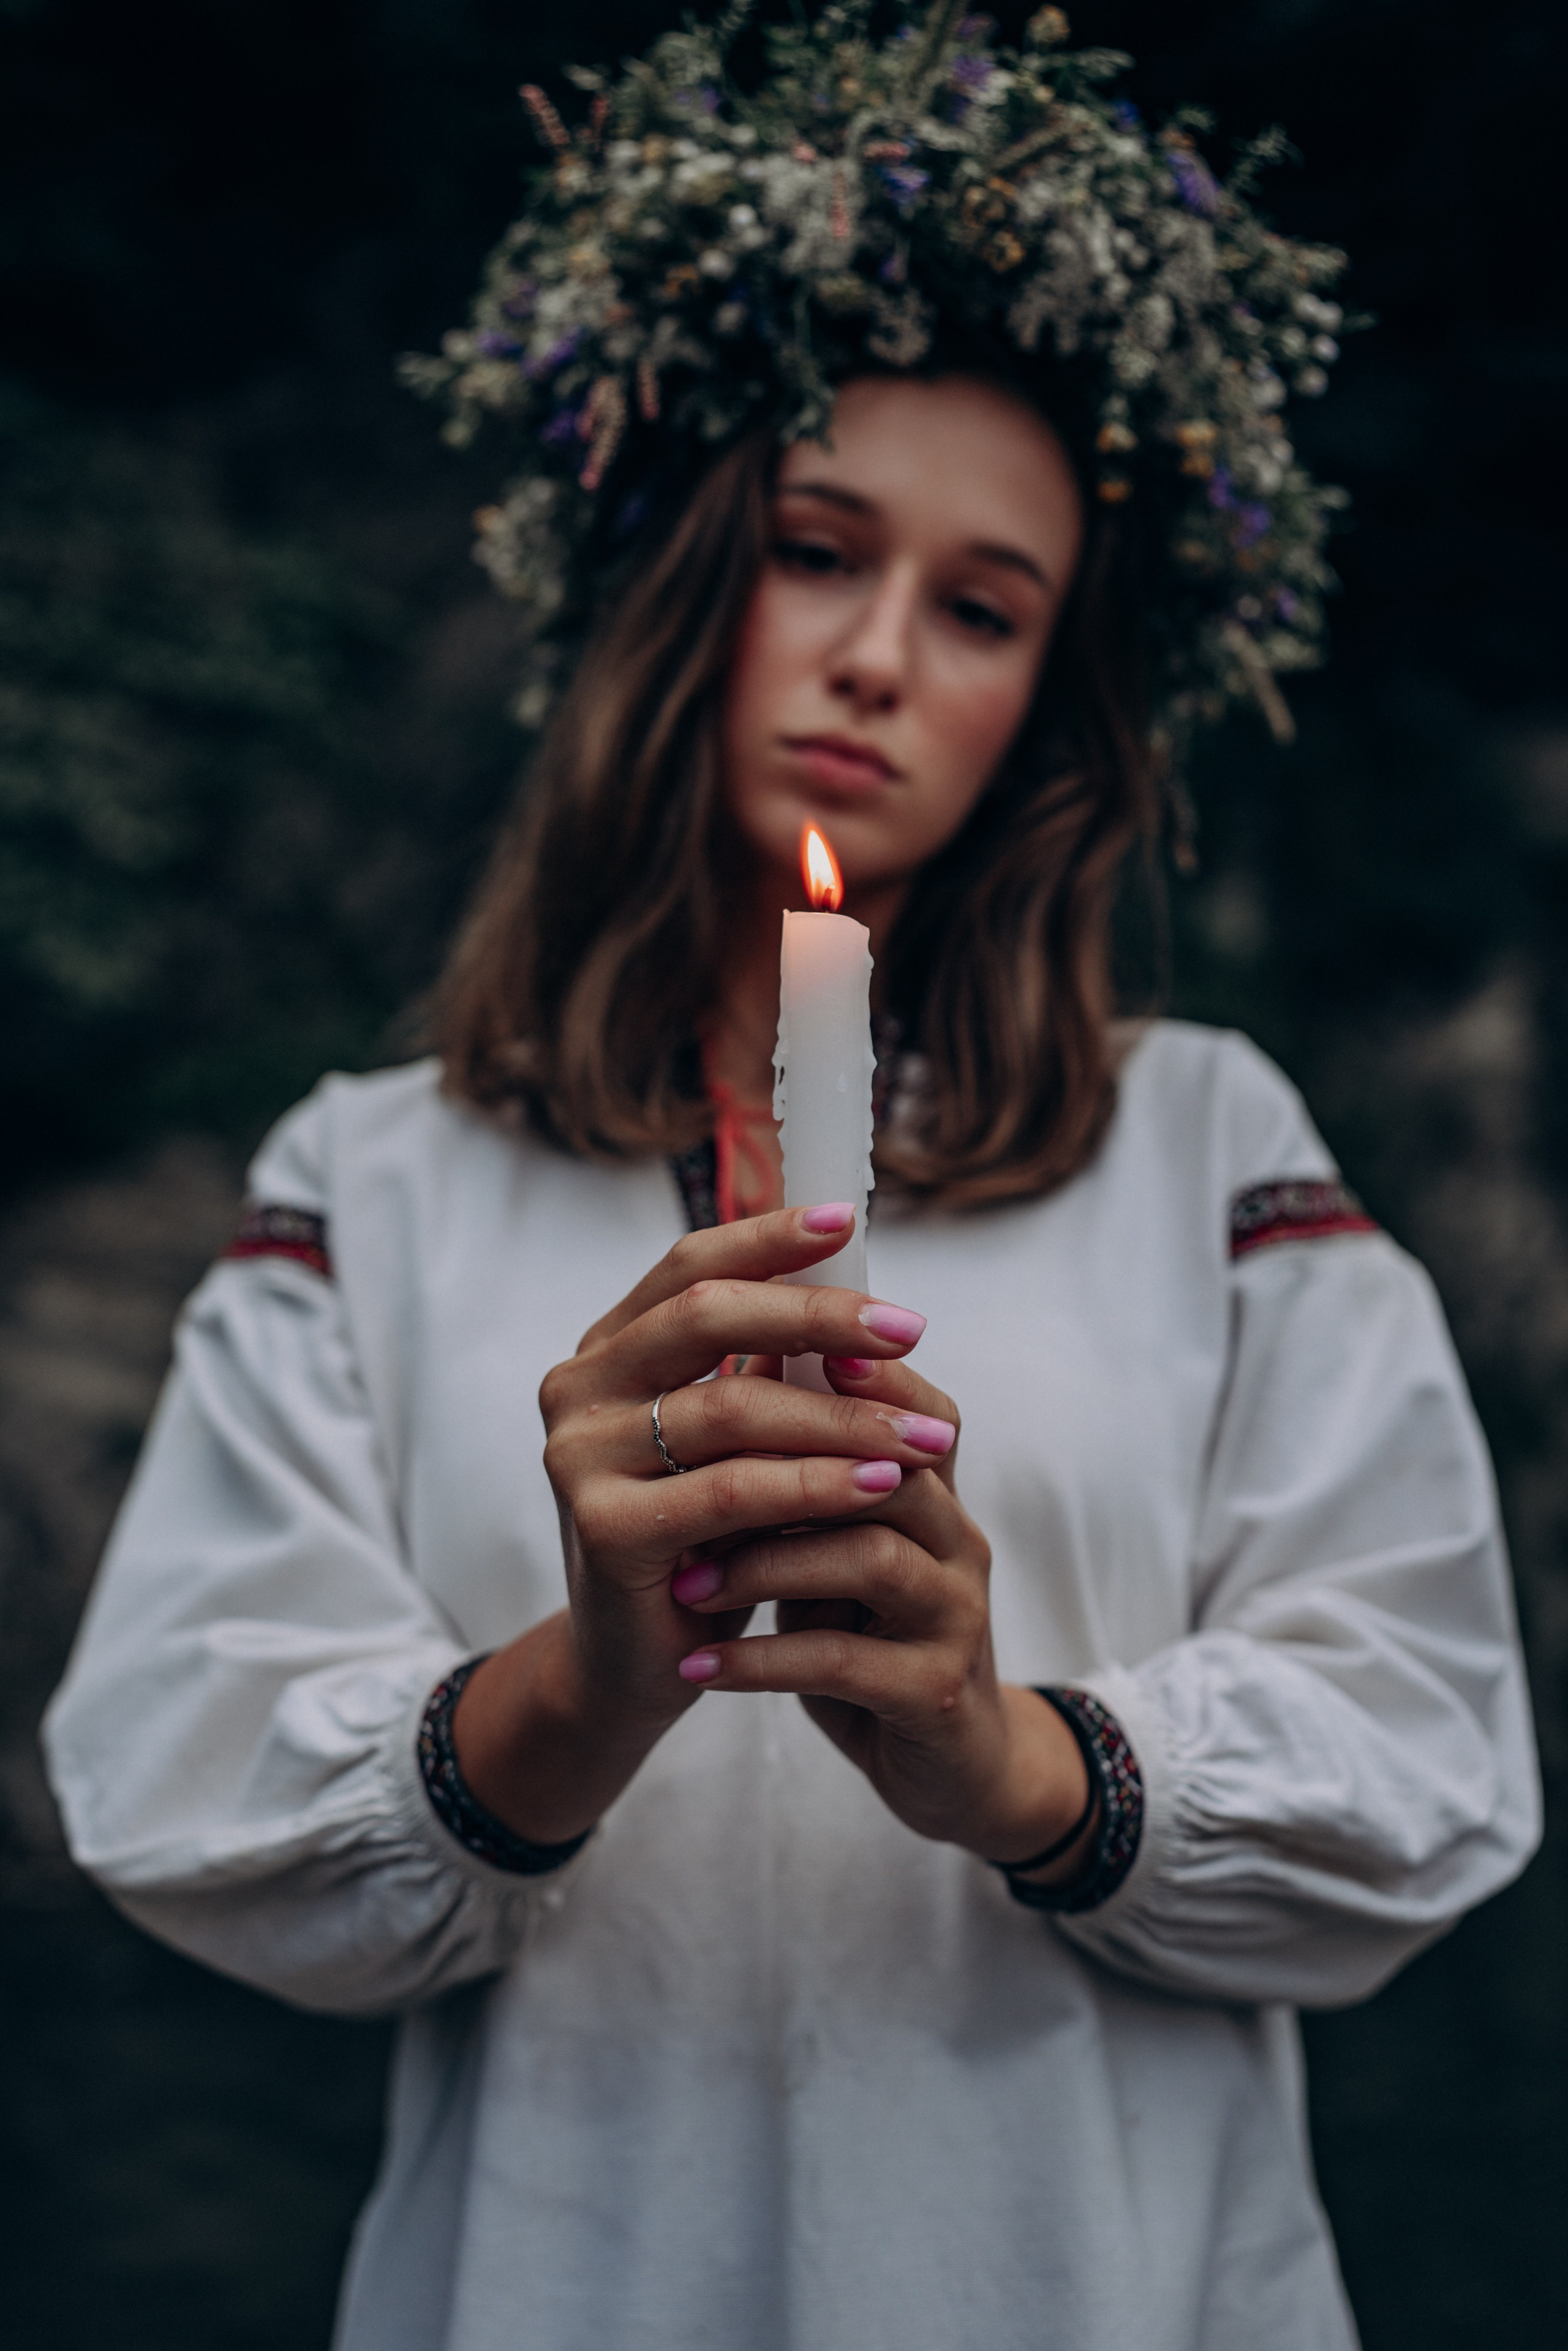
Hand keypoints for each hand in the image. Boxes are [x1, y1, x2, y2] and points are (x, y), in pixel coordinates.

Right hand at [453, 1205, 947, 1844]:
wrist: (640, 1661)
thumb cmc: (702, 1537)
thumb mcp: (737, 1441)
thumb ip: (770, 1368)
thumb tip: (860, 1288)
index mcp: (608, 1349)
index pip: (689, 1265)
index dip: (768, 1238)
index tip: (847, 1224)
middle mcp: (578, 1388)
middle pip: (707, 1315)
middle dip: (821, 1317)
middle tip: (909, 1329)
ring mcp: (579, 1457)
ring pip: (732, 1408)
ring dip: (843, 1417)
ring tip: (925, 1433)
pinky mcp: (603, 1528)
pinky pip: (734, 1491)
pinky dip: (817, 1485)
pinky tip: (881, 1483)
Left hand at [672, 1355, 1095, 1878]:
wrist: (945, 1765)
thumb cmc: (865, 1632)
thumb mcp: (834, 1545)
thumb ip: (801, 1472)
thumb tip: (736, 1367)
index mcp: (936, 1496)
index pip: (918, 1409)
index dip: (857, 1379)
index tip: (760, 1357)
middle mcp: (960, 1542)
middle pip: (894, 1466)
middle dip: (786, 1465)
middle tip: (687, 1480)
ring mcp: (956, 1617)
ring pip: (869, 1555)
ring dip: (765, 1564)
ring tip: (687, 1585)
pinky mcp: (937, 1694)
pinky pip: (846, 1661)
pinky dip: (763, 1662)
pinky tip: (701, 1668)